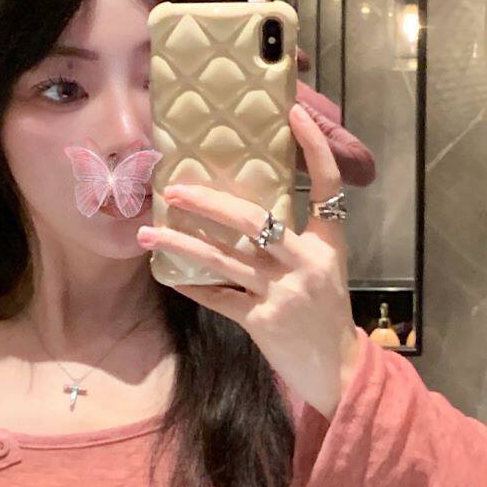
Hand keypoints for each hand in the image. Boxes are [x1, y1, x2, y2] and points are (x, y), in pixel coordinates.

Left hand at [137, 101, 362, 418]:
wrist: (339, 372)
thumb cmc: (326, 317)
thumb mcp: (325, 270)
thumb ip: (297, 241)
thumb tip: (249, 213)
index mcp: (329, 244)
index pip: (327, 185)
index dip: (314, 147)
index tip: (294, 114)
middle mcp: (307, 262)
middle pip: (254, 220)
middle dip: (209, 203)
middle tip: (174, 189)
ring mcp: (284, 293)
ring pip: (223, 259)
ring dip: (180, 243)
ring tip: (148, 231)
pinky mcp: (263, 322)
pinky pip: (218, 298)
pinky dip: (191, 285)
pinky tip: (166, 273)